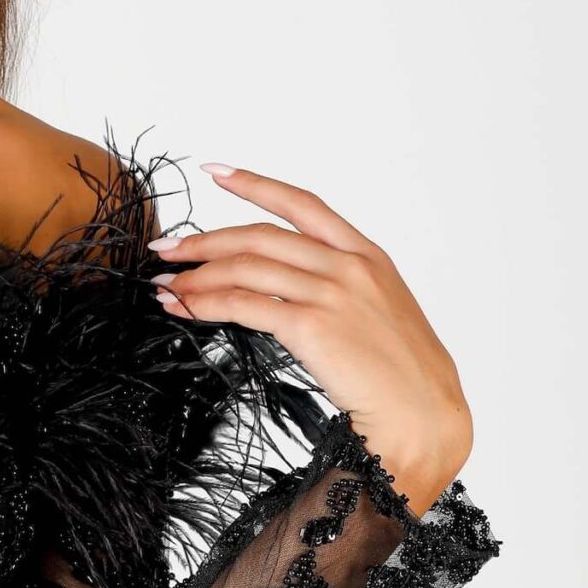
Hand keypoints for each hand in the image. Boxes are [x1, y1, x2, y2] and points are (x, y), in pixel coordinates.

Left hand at [149, 164, 474, 512]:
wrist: (422, 415)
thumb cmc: (402, 377)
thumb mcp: (380, 313)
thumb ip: (341, 288)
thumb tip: (288, 286)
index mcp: (368, 255)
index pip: (302, 204)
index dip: (254, 184)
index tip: (216, 172)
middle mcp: (349, 265)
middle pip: (260, 235)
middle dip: (205, 240)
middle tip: (167, 248)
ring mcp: (331, 293)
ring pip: (245, 268)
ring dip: (196, 275)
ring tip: (165, 284)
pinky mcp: (311, 325)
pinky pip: (243, 304)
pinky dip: (204, 304)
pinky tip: (184, 307)